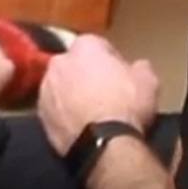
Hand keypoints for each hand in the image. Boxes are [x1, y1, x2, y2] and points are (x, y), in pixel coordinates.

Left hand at [38, 35, 160, 156]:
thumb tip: (138, 66)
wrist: (103, 144)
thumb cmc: (126, 106)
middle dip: (86, 74)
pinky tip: (79, 126)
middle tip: (104, 92)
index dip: (111, 59)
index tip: (120, 73)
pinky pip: (54, 109)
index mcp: (84, 46)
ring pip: (60, 86)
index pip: (98, 44)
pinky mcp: (40, 115)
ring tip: (91, 112)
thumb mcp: (148, 82)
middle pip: (74, 64)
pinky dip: (63, 114)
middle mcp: (59, 62)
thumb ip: (140, 67)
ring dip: (72, 94)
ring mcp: (45, 89)